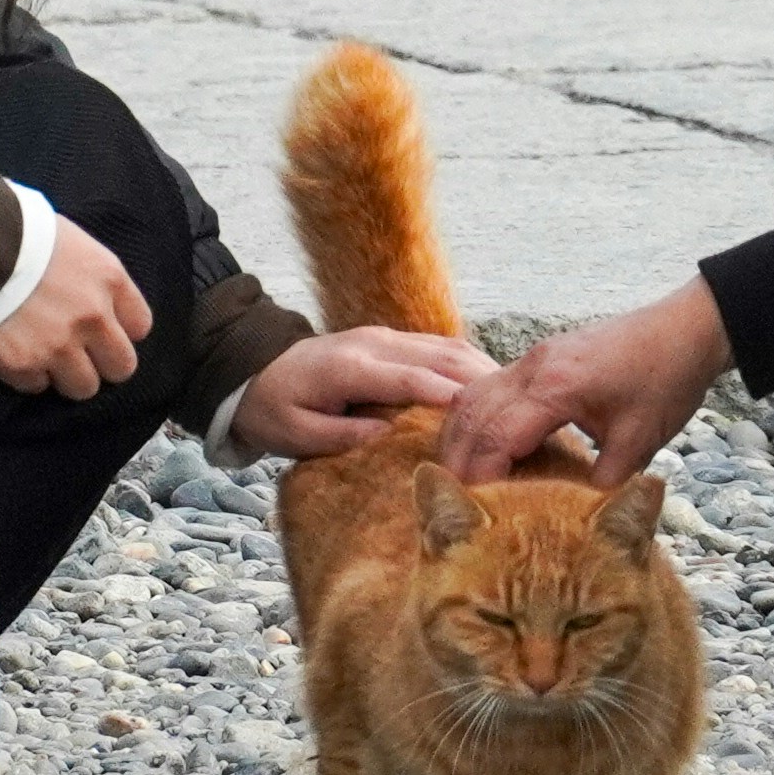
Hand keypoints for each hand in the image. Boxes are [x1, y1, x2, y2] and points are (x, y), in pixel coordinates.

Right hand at [0, 218, 150, 402]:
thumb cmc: (17, 229)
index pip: (140, 326)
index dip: (121, 330)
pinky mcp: (22, 365)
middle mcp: (92, 317)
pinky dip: (27, 375)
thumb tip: (96, 296)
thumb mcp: (72, 240)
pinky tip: (15, 352)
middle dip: (101, 362)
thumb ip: (92, 276)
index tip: (104, 329)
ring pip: (84, 387)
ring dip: (66, 375)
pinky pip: (36, 387)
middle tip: (79, 352)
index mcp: (108, 279)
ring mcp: (58, 346)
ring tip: (46, 356)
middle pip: (121, 367)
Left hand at [226, 325, 492, 462]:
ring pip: (448, 347)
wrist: (253, 372)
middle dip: (482, 384)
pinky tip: (493, 390)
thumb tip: (387, 437)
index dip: (449, 396)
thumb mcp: (294, 434)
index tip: (487, 416)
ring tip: (517, 405)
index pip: (410, 378)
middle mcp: (374, 343)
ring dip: (482, 372)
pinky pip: (440, 348)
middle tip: (520, 416)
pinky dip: (469, 366)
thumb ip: (338, 436)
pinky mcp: (393, 341)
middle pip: (441, 356)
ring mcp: (386, 337)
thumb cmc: (273, 409)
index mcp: (350, 366)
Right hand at [444, 279, 724, 485]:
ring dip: (461, 435)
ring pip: (473, 395)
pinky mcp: (540, 356)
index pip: (498, 435)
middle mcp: (534, 367)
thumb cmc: (667, 381)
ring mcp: (533, 357)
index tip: (474, 511)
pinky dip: (477, 417)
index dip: (481, 476)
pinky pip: (491, 386)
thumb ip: (604, 483)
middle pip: (472, 414)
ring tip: (458, 476)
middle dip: (458, 459)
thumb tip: (578, 523)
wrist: (685, 329)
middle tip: (452, 502)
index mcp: (557, 388)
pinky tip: (482, 442)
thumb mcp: (639, 442)